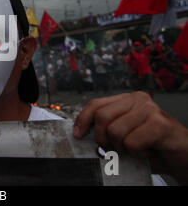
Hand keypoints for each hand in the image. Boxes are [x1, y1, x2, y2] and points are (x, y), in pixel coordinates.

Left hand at [73, 91, 187, 183]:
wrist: (183, 156)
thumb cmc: (153, 146)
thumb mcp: (125, 134)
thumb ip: (107, 128)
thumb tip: (80, 132)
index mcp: (127, 99)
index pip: (95, 104)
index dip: (83, 119)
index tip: (78, 134)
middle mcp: (138, 100)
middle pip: (102, 117)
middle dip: (104, 139)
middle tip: (116, 149)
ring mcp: (150, 109)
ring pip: (115, 131)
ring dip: (123, 148)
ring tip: (137, 149)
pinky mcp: (160, 124)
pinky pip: (132, 142)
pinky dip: (137, 153)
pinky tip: (148, 151)